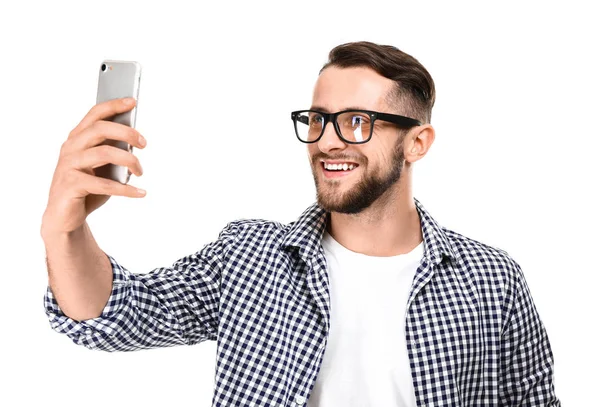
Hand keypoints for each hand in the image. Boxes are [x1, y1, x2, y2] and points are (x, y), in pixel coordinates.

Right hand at [41, 97, 146, 237]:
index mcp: (77, 138)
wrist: (64, 217)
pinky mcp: (71, 185)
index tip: (133, 101)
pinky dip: (126, 189)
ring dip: (129, 162)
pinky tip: (140, 192)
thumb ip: (112, 151)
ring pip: (104, 153)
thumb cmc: (87, 187)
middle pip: (100, 129)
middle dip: (127, 133)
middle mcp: (71, 148)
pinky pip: (104, 184)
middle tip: (144, 144)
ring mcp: (69, 166)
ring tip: (141, 172)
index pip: (95, 115)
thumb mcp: (101, 166)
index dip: (113, 106)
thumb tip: (135, 141)